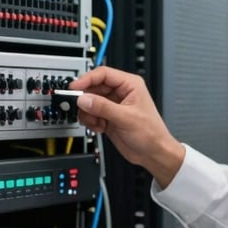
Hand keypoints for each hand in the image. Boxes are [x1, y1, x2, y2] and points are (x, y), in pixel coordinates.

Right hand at [69, 66, 184, 187]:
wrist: (153, 154)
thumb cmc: (151, 133)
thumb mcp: (126, 118)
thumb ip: (103, 107)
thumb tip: (84, 99)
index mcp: (130, 85)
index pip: (103, 74)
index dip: (87, 79)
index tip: (75, 88)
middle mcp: (120, 93)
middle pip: (93, 88)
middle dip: (86, 100)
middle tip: (82, 109)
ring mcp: (113, 105)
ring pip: (90, 102)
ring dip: (88, 113)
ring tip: (96, 121)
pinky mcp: (108, 117)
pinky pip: (91, 114)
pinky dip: (91, 121)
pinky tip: (100, 127)